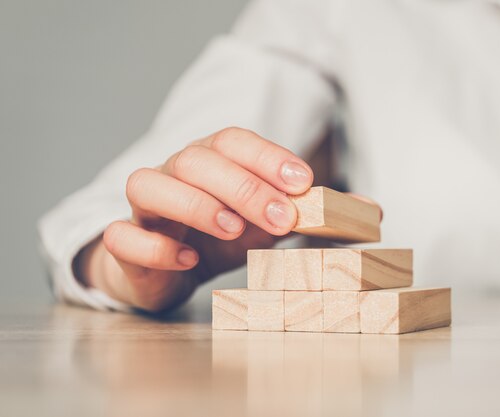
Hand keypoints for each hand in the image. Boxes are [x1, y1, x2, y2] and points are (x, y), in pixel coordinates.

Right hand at [76, 127, 313, 311]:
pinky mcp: (125, 243)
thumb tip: (370, 209)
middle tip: (281, 217)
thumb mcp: (271, 223)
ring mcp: (146, 208)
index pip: (233, 141)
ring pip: (147, 184)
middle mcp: (175, 174)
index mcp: (212, 162)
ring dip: (194, 204)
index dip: (267, 156)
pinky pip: (122, 235)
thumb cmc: (221, 237)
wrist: (170, 270)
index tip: (304, 180)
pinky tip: (188, 260)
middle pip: (196, 159)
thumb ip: (316, 214)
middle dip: (242, 185)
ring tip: (232, 230)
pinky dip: (155, 247)